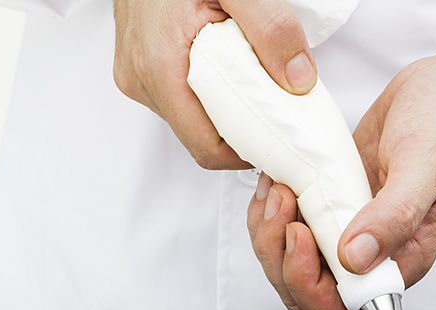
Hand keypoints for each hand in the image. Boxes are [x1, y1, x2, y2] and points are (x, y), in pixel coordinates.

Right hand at [113, 0, 316, 168]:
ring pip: (190, 117)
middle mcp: (140, 78)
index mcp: (159, 68)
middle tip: (276, 115)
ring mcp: (136, 74)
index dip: (246, 154)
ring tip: (254, 87)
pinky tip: (230, 73)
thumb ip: (271, 29)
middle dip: (240, 131)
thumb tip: (299, 80)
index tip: (278, 145)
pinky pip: (180, 96)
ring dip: (225, 110)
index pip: (206, 147)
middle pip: (199, 135)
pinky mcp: (138, 66)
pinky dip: (209, 92)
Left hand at [247, 11, 435, 309]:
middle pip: (305, 293)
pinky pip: (287, 228)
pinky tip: (275, 180)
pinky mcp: (329, 205)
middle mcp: (370, 256)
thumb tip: (355, 259)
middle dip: (281, 257)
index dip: (310, 285)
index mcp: (399, 262)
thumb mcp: (426, 167)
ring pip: (289, 263)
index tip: (303, 233)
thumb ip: (395, 216)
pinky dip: (271, 211)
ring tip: (278, 188)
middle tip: (285, 203)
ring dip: (270, 234)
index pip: (343, 308)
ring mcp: (345, 232)